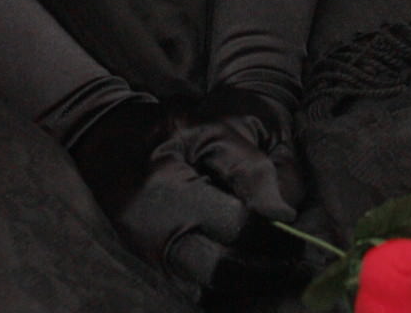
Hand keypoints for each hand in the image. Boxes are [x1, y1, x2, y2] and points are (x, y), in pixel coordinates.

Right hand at [67, 87, 302, 296]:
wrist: (105, 139)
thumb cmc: (168, 126)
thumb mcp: (213, 124)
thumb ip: (251, 164)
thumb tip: (283, 211)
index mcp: (169, 188)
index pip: (237, 223)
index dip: (277, 232)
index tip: (305, 236)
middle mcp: (153, 231)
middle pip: (222, 271)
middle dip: (268, 271)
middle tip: (304, 271)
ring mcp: (146, 254)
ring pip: (207, 286)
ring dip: (248, 284)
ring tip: (284, 278)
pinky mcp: (145, 265)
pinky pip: (190, 286)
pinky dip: (223, 285)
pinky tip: (250, 276)